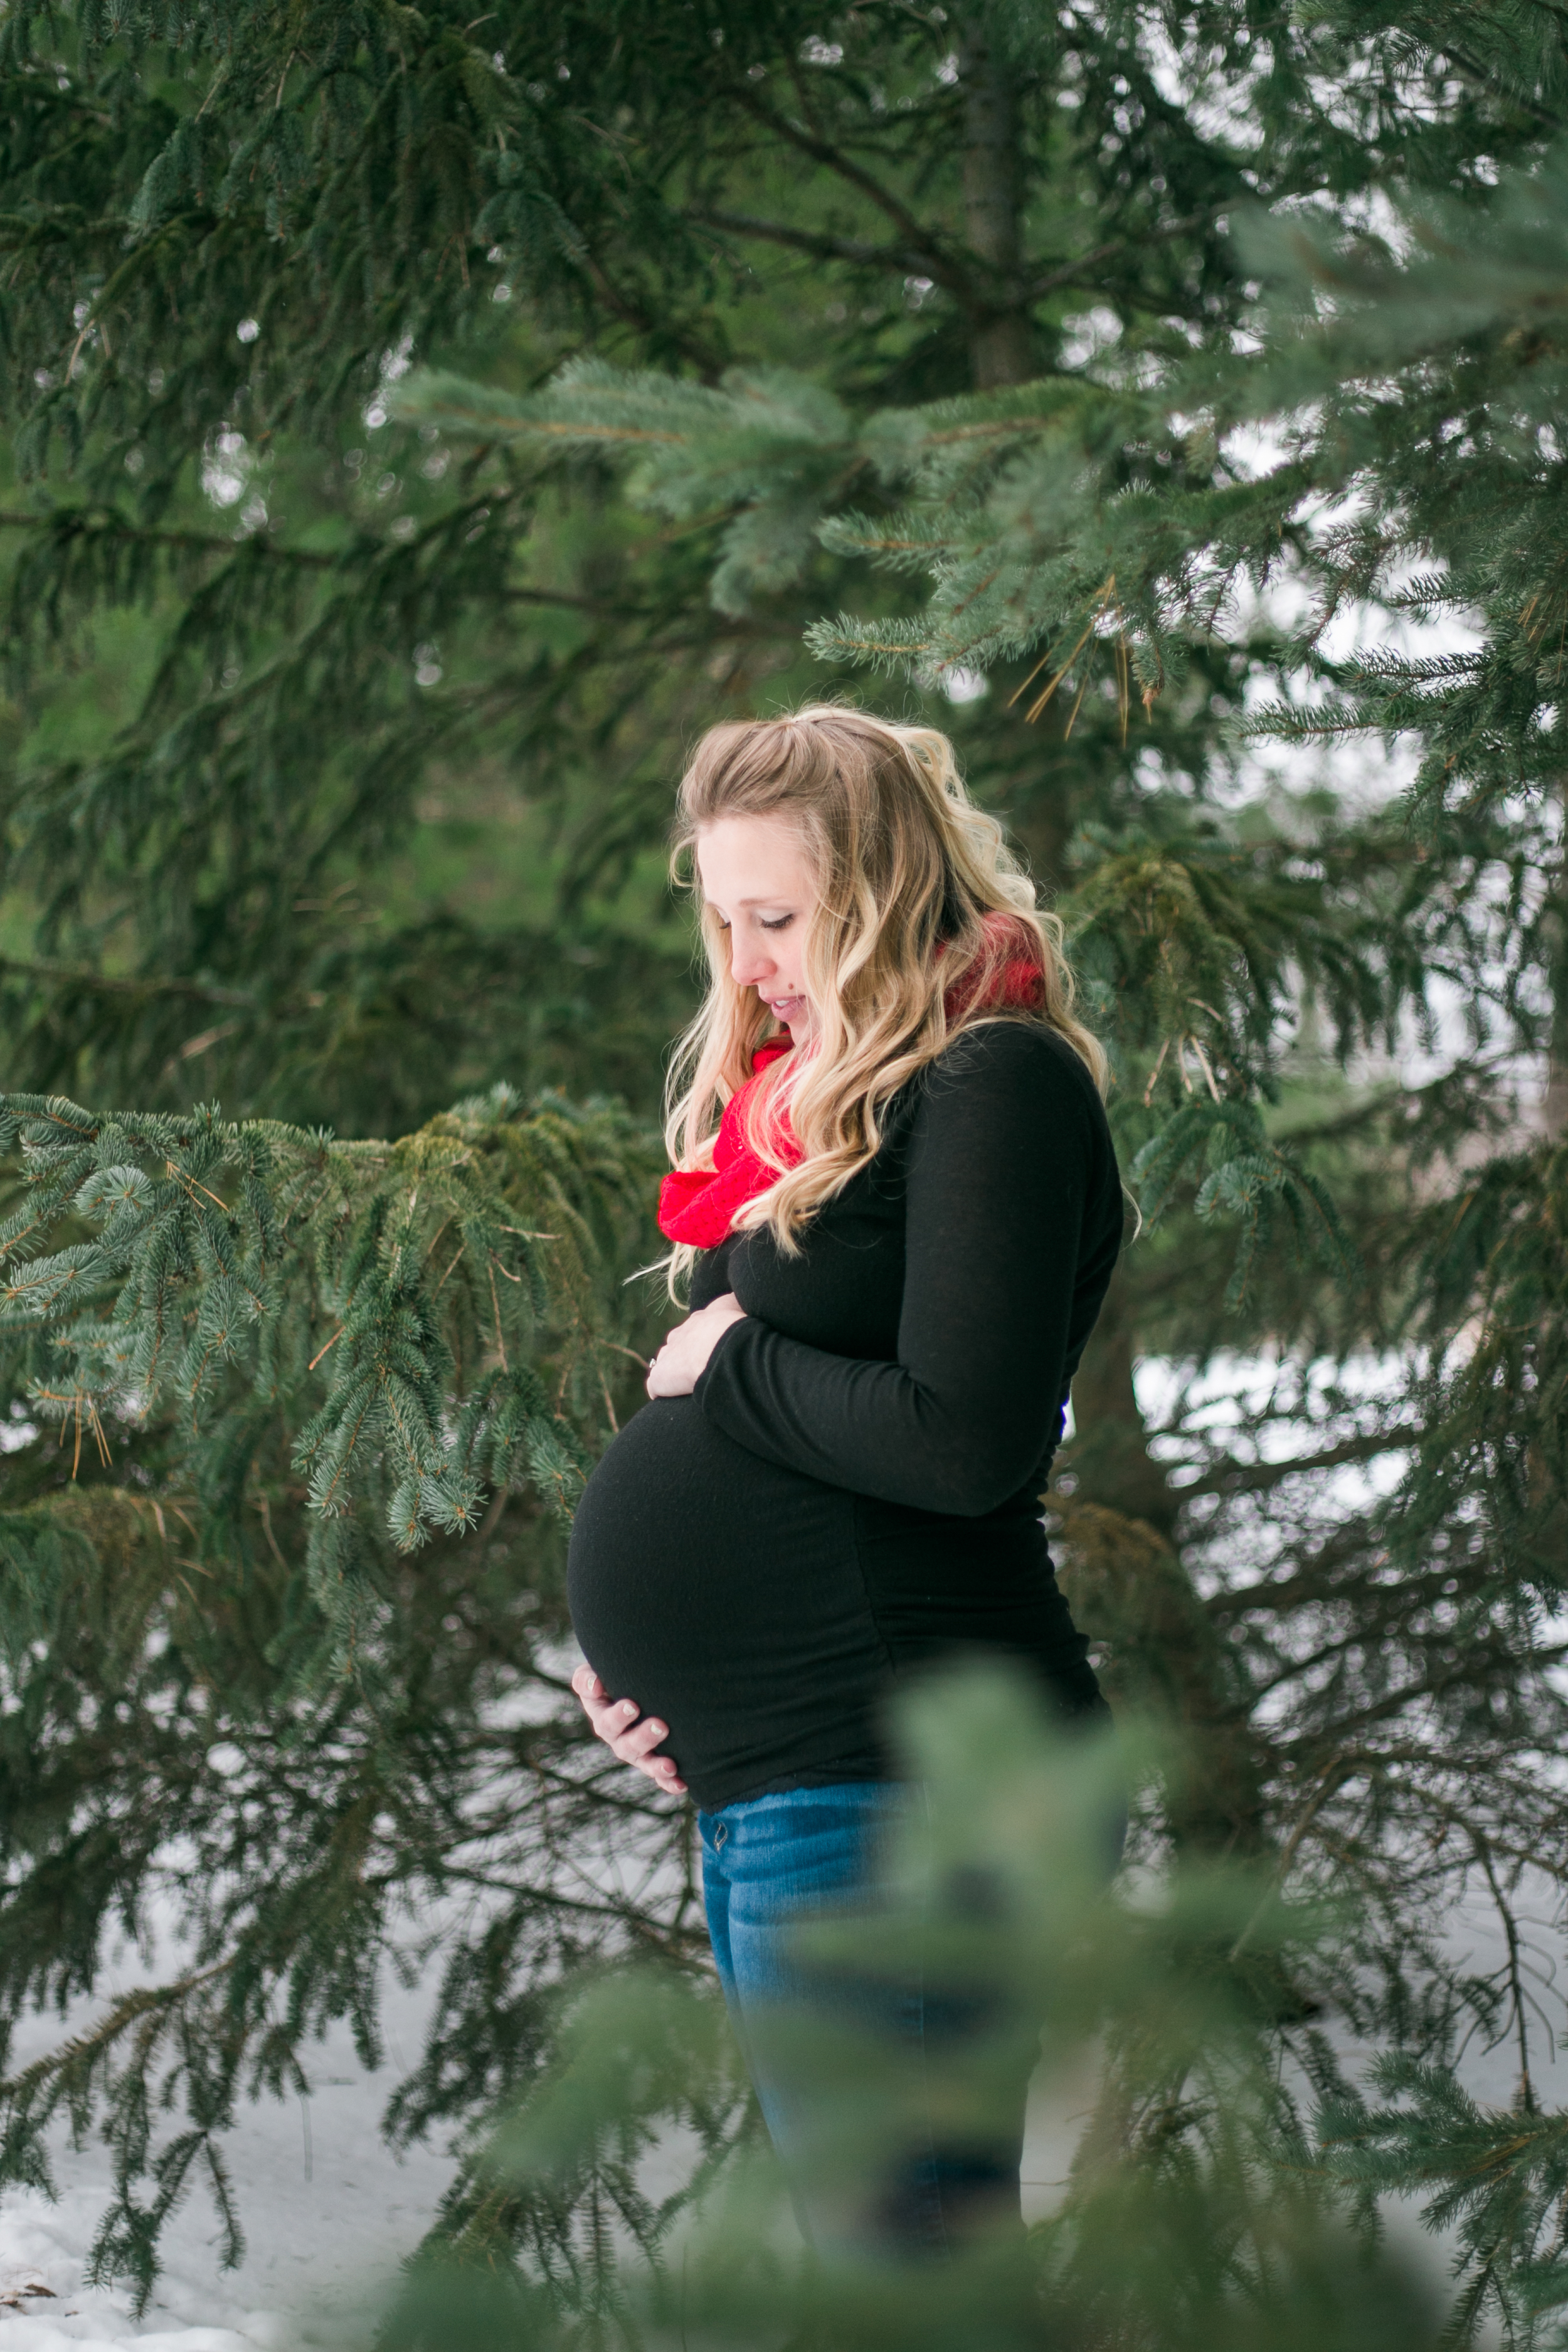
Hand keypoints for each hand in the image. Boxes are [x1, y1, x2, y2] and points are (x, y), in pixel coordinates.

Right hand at [571, 1663, 687, 1795]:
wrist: (635, 1684)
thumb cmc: (613, 1676)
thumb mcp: (595, 1672)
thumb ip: (588, 1678)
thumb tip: (594, 1684)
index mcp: (602, 1717)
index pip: (606, 1721)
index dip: (618, 1717)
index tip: (633, 1706)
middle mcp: (618, 1738)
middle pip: (626, 1745)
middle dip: (643, 1738)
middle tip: (660, 1725)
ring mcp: (636, 1752)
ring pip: (644, 1762)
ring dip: (656, 1765)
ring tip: (670, 1764)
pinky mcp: (653, 1760)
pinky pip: (660, 1777)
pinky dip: (669, 1782)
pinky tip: (681, 1784)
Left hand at [645, 1291, 746, 1398]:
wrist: (723, 1346)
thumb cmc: (736, 1328)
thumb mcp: (736, 1306)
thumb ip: (734, 1301)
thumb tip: (738, 1295)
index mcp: (698, 1321)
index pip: (695, 1330)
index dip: (703, 1342)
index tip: (713, 1352)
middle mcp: (679, 1335)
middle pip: (677, 1345)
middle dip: (686, 1357)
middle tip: (704, 1370)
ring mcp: (667, 1356)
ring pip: (665, 1364)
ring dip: (674, 1375)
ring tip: (689, 1388)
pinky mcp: (660, 1377)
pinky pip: (655, 1387)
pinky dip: (662, 1393)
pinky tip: (674, 1401)